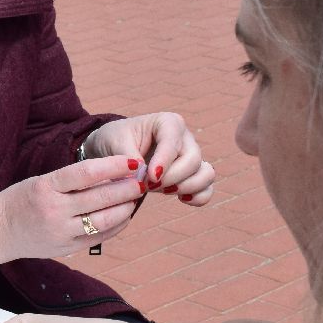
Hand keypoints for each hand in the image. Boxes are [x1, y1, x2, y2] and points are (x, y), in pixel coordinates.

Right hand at [0, 155, 144, 269]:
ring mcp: (60, 231)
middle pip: (99, 197)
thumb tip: (109, 175)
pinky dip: (116, 226)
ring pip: (103, 220)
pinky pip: (98, 237)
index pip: (85, 172)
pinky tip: (124, 216)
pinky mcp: (66, 247)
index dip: (112, 166)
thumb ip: (69, 181)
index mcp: (45, 187)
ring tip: (135, 198)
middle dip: (126, 188)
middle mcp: (53, 210)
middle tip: (142, 180)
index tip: (131, 161)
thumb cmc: (20, 201)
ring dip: (125, 208)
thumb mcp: (39, 182)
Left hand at [83, 113, 214, 204]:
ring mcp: (192, 156)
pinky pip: (207, 188)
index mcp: (168, 123)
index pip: (173, 142)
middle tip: (149, 186)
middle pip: (193, 160)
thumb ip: (128, 156)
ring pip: (206, 173)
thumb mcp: (115, 142)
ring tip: (162, 191)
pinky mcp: (193, 174)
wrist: (115, 150)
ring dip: (187, 187)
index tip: (150, 177)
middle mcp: (185, 138)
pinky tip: (180, 199)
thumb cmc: (115, 140)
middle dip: (172, 177)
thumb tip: (142, 174)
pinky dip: (198, 197)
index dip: (164, 162)